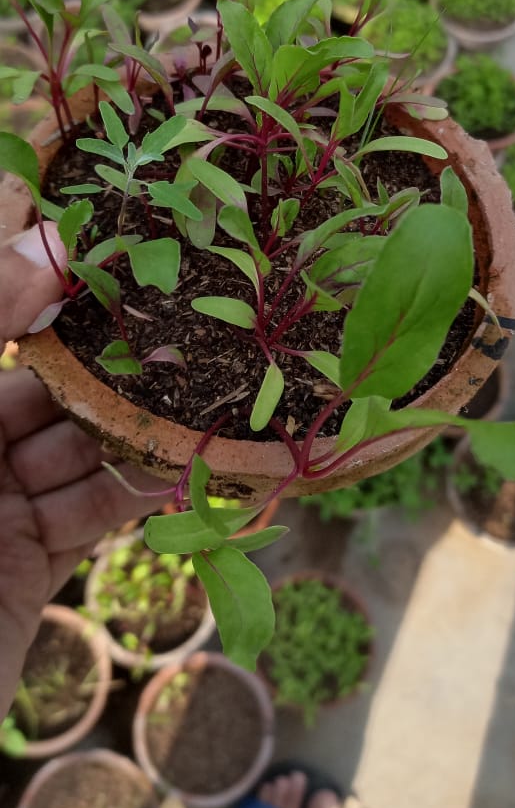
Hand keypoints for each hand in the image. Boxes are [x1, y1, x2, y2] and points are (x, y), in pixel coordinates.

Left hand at [0, 223, 164, 719]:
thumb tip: (47, 241)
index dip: (40, 280)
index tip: (111, 246)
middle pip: (40, 380)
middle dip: (106, 357)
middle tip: (181, 319)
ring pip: (76, 445)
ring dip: (131, 424)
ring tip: (198, 387)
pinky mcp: (23, 567)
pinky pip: (89, 514)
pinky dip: (133, 491)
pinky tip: (177, 463)